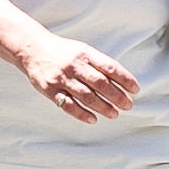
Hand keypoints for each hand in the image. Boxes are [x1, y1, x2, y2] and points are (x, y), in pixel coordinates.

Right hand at [20, 37, 136, 124]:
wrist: (32, 49)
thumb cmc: (62, 52)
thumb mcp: (82, 50)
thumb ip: (98, 64)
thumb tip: (121, 81)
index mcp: (85, 53)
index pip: (110, 67)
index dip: (125, 79)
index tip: (135, 89)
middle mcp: (74, 65)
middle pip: (100, 83)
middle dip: (117, 96)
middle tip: (128, 105)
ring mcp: (61, 78)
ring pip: (86, 96)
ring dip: (103, 107)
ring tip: (115, 114)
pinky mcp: (50, 90)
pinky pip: (68, 105)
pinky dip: (82, 114)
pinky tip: (93, 119)